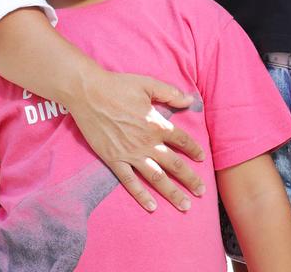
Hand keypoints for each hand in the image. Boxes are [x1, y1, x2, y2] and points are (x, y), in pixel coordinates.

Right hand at [66, 67, 205, 212]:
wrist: (88, 93)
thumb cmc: (118, 85)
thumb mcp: (148, 84)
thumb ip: (170, 93)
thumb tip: (190, 100)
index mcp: (156, 123)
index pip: (181, 140)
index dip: (194, 149)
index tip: (202, 158)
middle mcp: (147, 142)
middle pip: (174, 164)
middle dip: (190, 179)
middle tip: (201, 191)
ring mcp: (130, 154)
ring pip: (157, 178)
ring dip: (172, 192)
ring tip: (185, 206)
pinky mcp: (114, 160)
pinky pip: (130, 182)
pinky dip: (141, 195)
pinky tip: (152, 207)